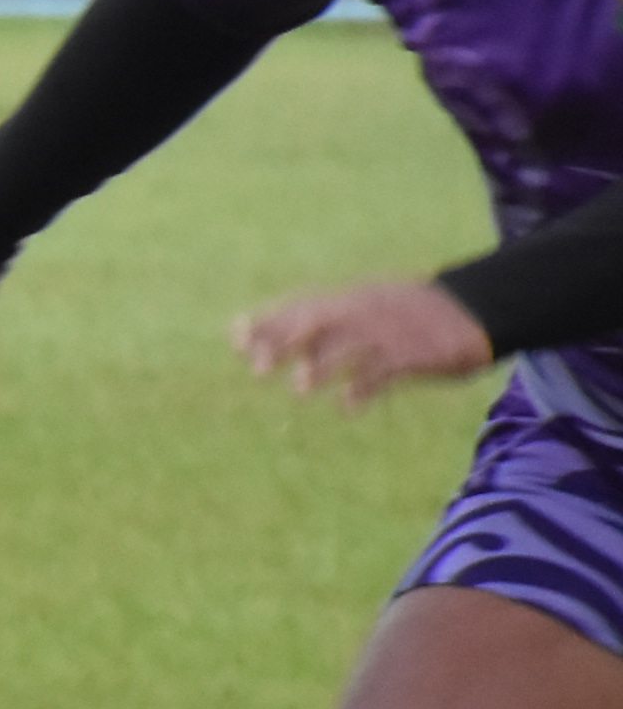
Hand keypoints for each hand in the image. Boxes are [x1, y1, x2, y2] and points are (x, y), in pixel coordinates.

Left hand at [236, 279, 494, 407]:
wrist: (474, 308)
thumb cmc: (405, 315)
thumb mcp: (363, 308)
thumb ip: (318, 326)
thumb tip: (264, 344)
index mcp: (347, 301)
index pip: (298, 308)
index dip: (266, 323)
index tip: (233, 338)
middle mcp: (362, 312)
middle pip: (316, 324)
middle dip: (285, 343)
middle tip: (256, 368)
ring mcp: (388, 331)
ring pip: (350, 345)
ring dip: (323, 365)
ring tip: (299, 387)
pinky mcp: (415, 353)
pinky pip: (387, 370)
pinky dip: (366, 387)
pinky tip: (347, 406)